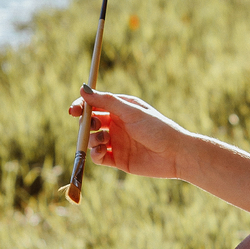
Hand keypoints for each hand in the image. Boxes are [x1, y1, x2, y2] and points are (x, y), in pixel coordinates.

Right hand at [70, 85, 186, 179]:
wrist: (175, 154)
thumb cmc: (157, 128)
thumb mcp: (131, 111)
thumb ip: (107, 101)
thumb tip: (83, 89)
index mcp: (121, 109)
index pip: (95, 104)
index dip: (82, 106)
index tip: (73, 110)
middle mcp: (117, 124)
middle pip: (90, 122)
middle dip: (86, 124)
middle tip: (91, 125)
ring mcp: (117, 142)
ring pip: (92, 140)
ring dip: (91, 139)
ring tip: (102, 140)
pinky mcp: (118, 159)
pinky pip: (98, 157)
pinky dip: (95, 154)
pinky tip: (101, 151)